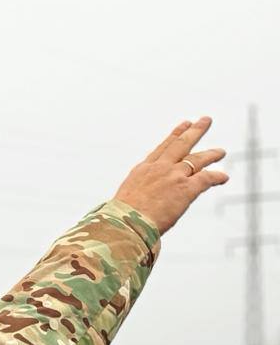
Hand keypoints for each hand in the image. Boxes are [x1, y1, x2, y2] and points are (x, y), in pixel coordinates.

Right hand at [114, 117, 227, 234]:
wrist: (125, 223)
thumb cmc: (120, 220)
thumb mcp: (123, 202)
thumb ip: (135, 200)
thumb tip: (133, 211)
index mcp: (142, 171)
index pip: (162, 149)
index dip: (174, 136)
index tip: (184, 124)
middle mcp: (159, 168)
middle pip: (181, 144)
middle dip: (194, 131)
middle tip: (205, 121)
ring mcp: (173, 176)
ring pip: (197, 159)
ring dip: (211, 154)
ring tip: (221, 152)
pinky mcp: (186, 188)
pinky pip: (206, 178)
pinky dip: (216, 177)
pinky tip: (223, 177)